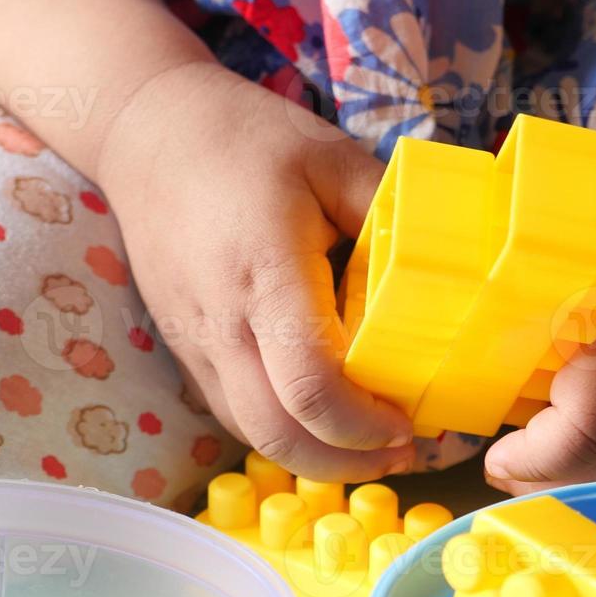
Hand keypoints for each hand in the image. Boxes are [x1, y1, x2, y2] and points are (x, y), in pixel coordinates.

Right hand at [99, 60, 414, 480]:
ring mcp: (197, 343)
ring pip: (251, 435)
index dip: (363, 425)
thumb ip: (388, 214)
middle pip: (278, 434)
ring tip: (370, 442)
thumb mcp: (331, 159)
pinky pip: (234, 412)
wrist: (148, 135)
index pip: (309, 386)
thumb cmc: (245, 140)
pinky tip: (321, 414)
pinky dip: (282, 429)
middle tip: (400, 450)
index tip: (406, 423)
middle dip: (346, 461)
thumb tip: (447, 264)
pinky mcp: (187, 349)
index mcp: (266, 274)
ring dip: (314, 455)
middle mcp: (224, 323)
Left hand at [482, 98, 595, 492]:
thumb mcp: (592, 201)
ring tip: (539, 459)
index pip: (590, 427)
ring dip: (590, 478)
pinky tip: (592, 439)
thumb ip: (537, 253)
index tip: (496, 452)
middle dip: (553, 483)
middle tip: (505, 463)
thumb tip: (458, 281)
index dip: (535, 458)